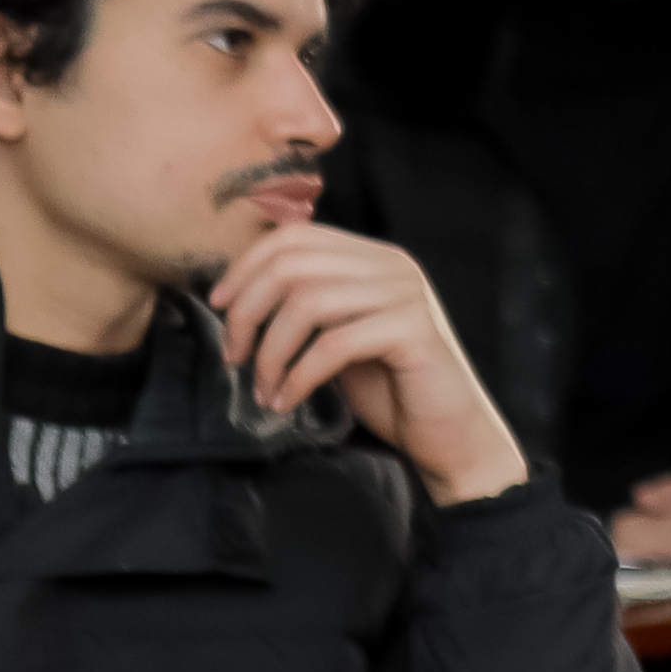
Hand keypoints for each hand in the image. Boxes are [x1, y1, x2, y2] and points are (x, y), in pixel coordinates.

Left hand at [208, 223, 527, 507]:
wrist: (451, 434)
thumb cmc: (391, 389)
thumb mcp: (338, 336)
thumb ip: (307, 306)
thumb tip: (235, 295)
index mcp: (373, 257)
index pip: (293, 237)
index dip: (245, 268)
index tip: (219, 308)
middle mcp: (392, 265)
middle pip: (291, 265)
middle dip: (247, 312)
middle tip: (234, 357)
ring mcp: (406, 295)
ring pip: (307, 303)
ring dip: (270, 352)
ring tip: (263, 388)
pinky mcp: (413, 331)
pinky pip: (334, 344)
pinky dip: (298, 376)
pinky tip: (287, 401)